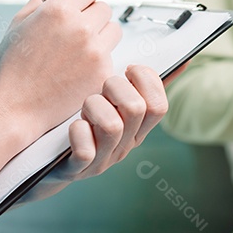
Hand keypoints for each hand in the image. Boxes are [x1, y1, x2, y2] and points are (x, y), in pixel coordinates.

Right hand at [0, 0, 119, 143]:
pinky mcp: (102, 73)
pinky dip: (98, 61)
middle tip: (69, 35)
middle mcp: (80, 27)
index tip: (77, 4)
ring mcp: (94, 52)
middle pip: (103, 7)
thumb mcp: (21, 21)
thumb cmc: (11, 65)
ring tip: (73, 53)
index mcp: (59, 9)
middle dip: (90, 17)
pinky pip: (110, 55)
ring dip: (99, 37)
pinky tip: (75, 71)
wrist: (12, 109)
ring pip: (113, 30)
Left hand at [23, 65, 171, 200]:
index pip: (159, 105)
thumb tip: (183, 61)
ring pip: (112, 126)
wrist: (49, 167)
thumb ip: (147, 86)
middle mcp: (126, 146)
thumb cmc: (88, 128)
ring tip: (85, 107)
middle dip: (115, 87)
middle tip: (102, 86)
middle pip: (137, 109)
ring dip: (94, 106)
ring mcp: (103, 161)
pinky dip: (78, 132)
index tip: (128, 69)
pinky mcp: (78, 170)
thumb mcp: (118, 106)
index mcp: (139, 129)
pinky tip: (73, 126)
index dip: (145, 80)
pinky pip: (85, 150)